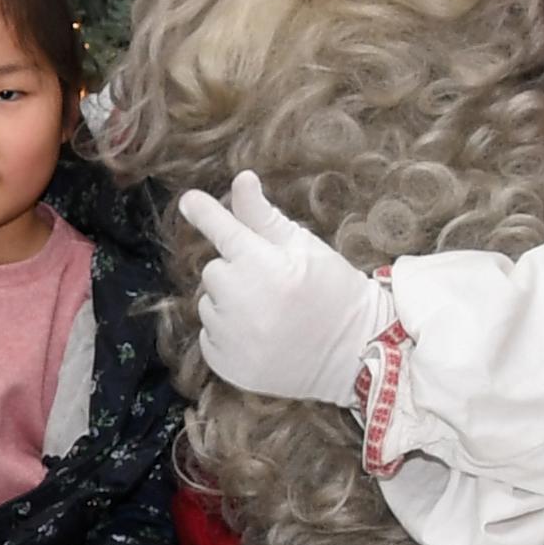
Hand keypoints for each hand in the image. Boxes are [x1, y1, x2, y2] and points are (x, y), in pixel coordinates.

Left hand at [175, 171, 384, 406]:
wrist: (355, 353)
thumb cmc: (334, 292)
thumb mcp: (304, 247)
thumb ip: (263, 217)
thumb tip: (241, 178)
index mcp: (264, 266)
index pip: (223, 231)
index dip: (205, 213)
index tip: (188, 202)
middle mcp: (242, 302)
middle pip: (214, 271)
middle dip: (237, 272)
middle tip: (273, 284)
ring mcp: (232, 338)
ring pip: (209, 305)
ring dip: (229, 305)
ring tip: (269, 314)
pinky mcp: (226, 366)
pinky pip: (209, 337)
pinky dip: (227, 336)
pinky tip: (260, 337)